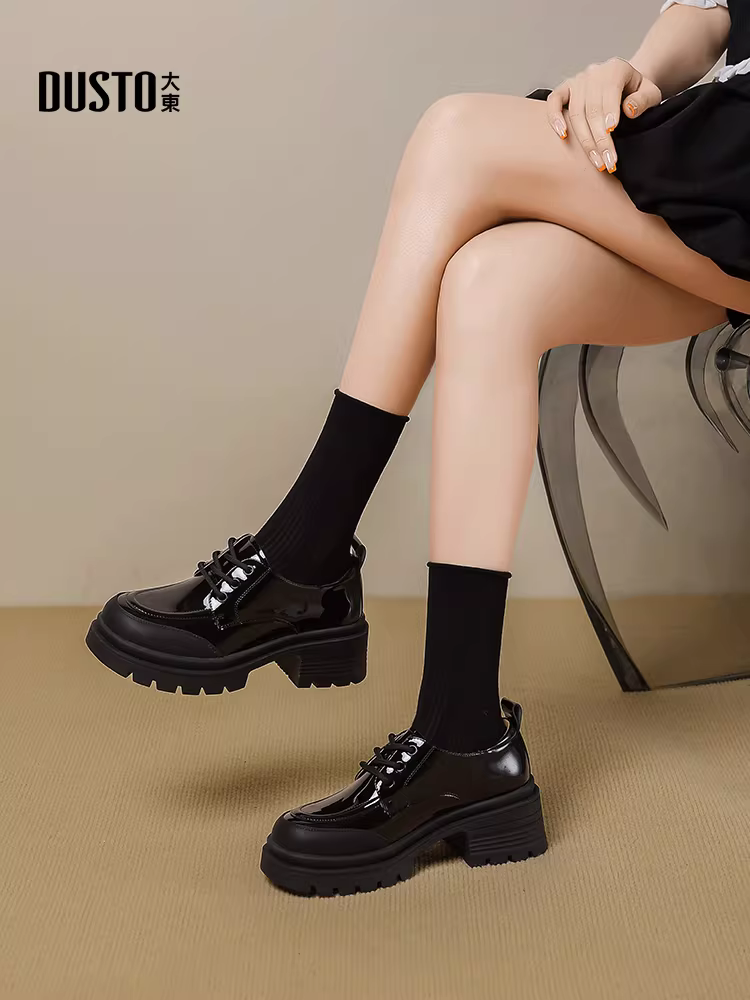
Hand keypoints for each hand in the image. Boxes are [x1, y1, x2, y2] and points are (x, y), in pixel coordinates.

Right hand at [546, 57, 662, 172]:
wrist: (626, 85)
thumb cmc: (638, 92)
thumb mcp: (650, 93)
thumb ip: (643, 100)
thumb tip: (629, 110)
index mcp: (616, 68)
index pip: (609, 92)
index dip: (609, 114)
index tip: (611, 134)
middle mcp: (593, 72)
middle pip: (591, 109)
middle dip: (599, 139)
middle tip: (607, 161)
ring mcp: (577, 81)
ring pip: (575, 113)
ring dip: (585, 140)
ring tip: (596, 161)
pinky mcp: (564, 89)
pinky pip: (554, 102)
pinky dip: (555, 118)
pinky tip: (563, 135)